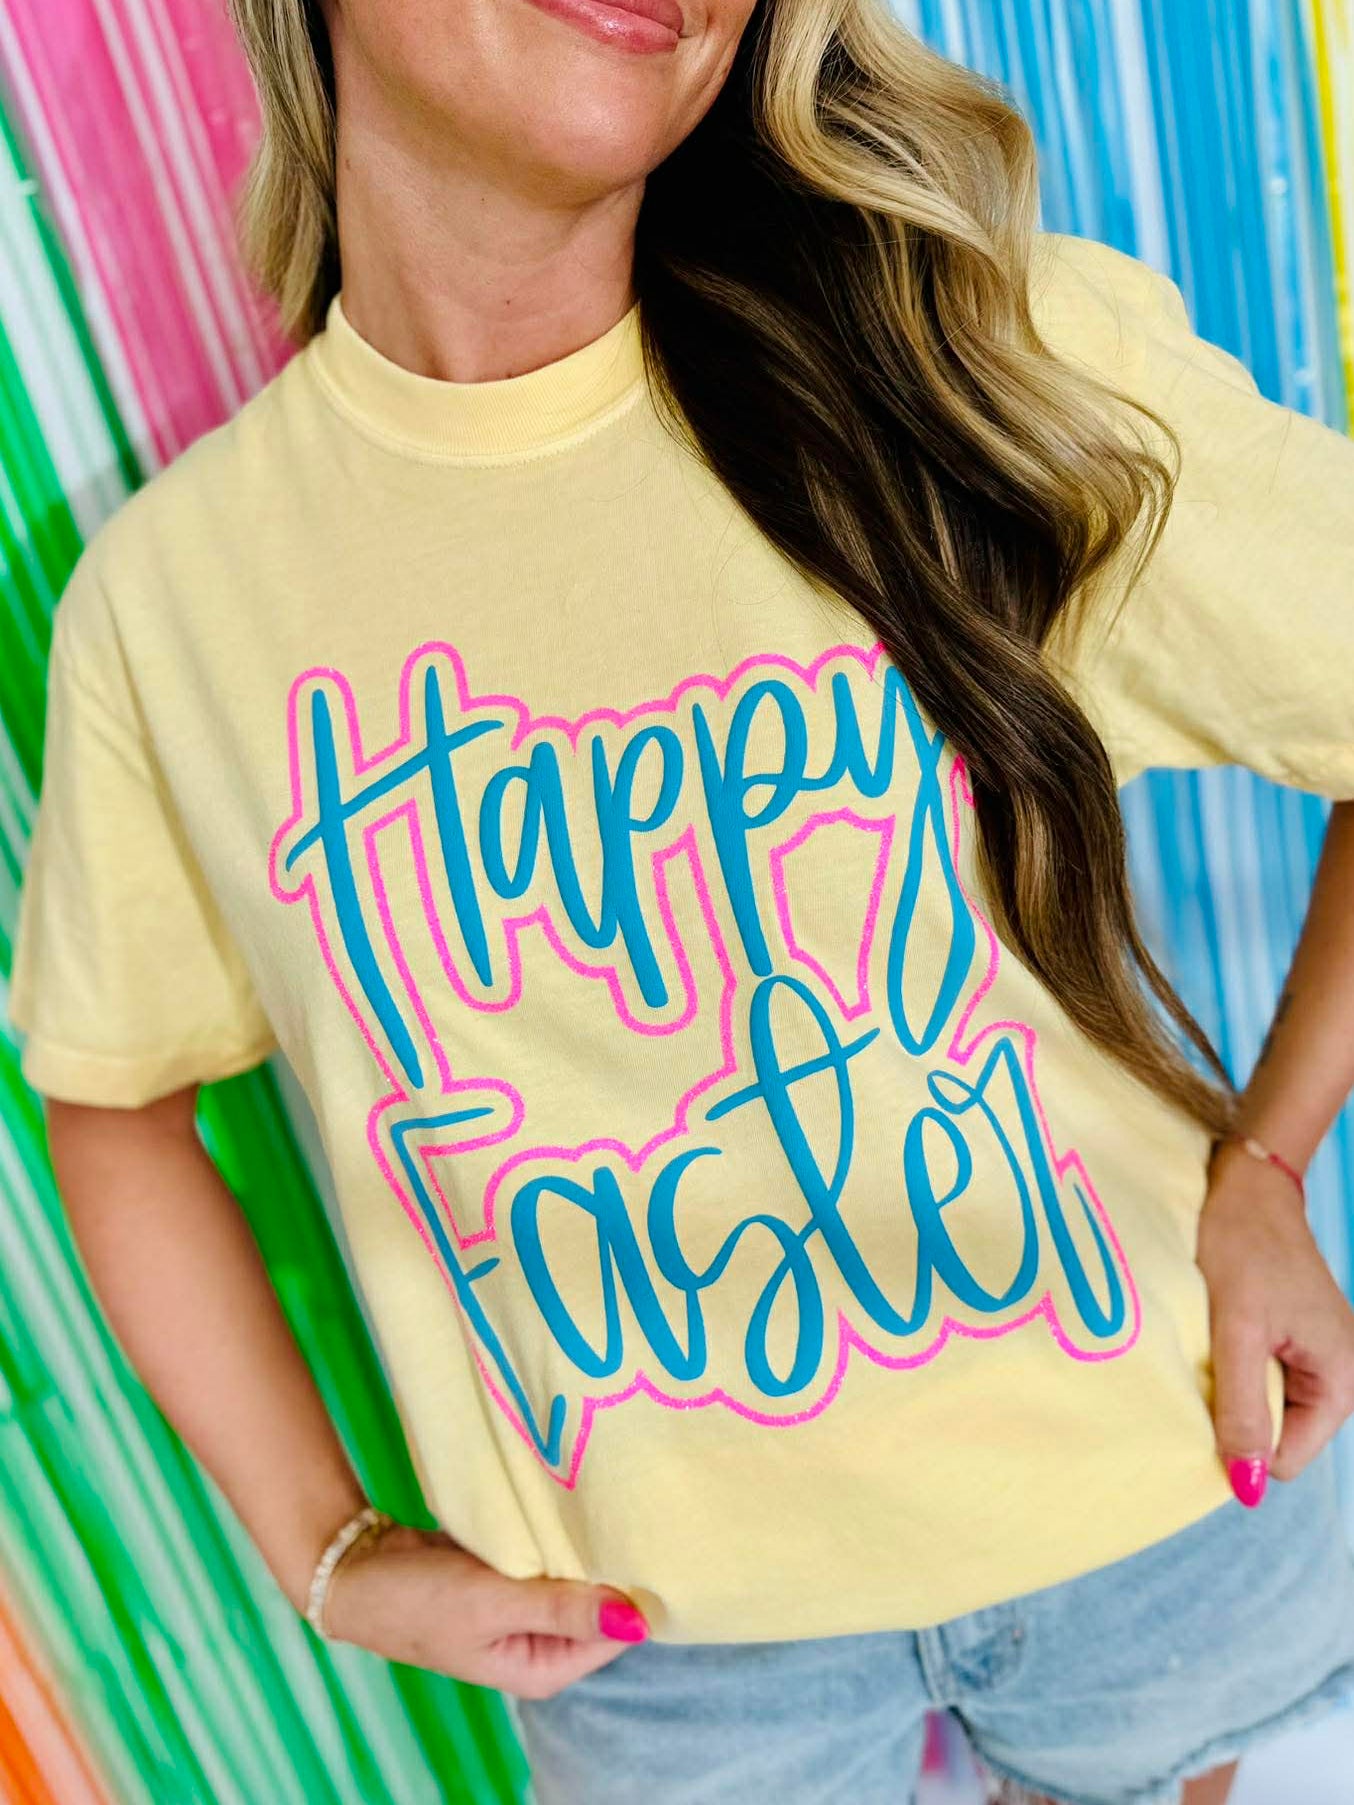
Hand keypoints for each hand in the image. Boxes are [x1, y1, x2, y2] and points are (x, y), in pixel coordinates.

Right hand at [319, 1522, 648, 1696]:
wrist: (360, 1571)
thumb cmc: (420, 1602)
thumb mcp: (493, 1604)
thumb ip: (562, 1609)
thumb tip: (637, 1621)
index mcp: (545, 1666)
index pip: (614, 1633)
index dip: (632, 1591)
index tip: (647, 1541)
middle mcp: (543, 1640)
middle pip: (599, 1601)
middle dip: (610, 1564)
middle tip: (630, 1510)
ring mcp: (528, 1604)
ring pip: (576, 1573)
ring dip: (584, 1544)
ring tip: (606, 1499)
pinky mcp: (513, 1572)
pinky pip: (551, 1553)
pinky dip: (558, 1533)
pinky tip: (573, 1501)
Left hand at [1196, 1139, 1353, 1502]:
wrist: (1250, 1182)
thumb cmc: (1243, 1245)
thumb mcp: (1238, 1328)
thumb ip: (1243, 1406)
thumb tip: (1248, 1486)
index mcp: (1340, 1380)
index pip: (1284, 1457)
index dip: (1240, 1441)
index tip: (1206, 1393)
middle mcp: (1337, 1374)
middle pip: (1275, 1434)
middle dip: (1235, 1409)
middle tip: (1209, 1358)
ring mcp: (1315, 1355)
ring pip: (1262, 1404)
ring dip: (1229, 1383)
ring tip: (1213, 1339)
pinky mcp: (1292, 1337)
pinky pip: (1258, 1375)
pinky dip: (1232, 1362)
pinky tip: (1217, 1331)